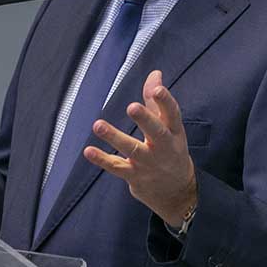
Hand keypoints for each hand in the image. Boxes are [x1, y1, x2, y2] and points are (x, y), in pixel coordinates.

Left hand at [84, 70, 197, 226]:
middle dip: (145, 119)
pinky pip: (116, 167)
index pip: (173, 114)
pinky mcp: (134, 176)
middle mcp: (164, 147)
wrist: (177, 192)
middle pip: (156, 132)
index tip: (157, 89)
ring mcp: (149, 163)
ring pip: (132, 149)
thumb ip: (157, 101)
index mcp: (175, 132)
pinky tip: (88, 150)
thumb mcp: (170, 127)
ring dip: (114, 137)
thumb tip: (154, 73)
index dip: (165, 101)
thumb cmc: (171, 151)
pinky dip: (102, 159)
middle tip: (132, 107)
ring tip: (98, 124)